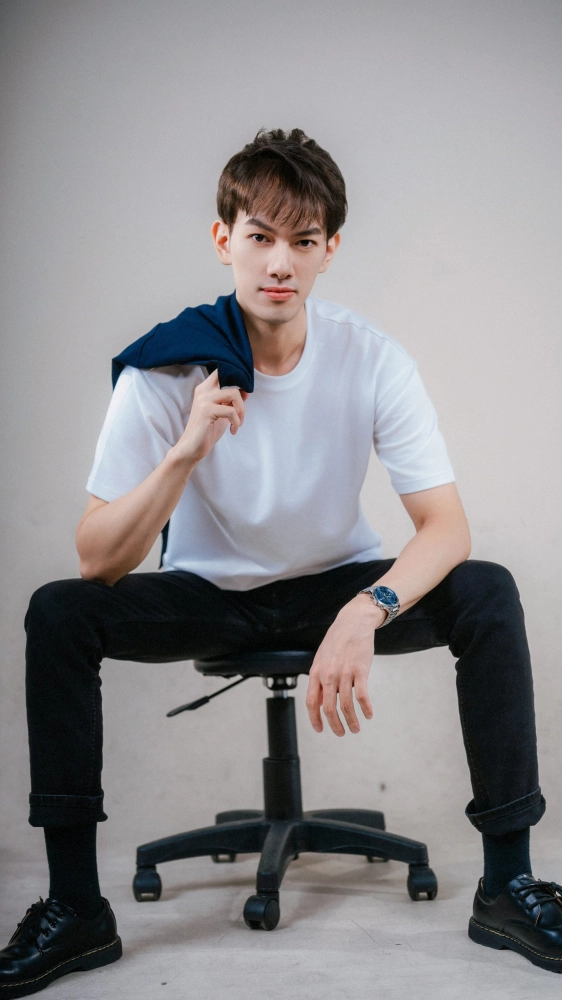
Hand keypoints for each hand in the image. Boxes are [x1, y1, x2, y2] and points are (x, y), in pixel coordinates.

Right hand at [173, 370, 248, 463]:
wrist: (192, 448)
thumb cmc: (207, 431)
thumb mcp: (223, 413)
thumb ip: (231, 401)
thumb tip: (246, 390)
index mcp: (205, 388)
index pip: (221, 370)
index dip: (236, 374)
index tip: (244, 391)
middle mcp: (203, 390)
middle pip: (232, 380)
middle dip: (242, 398)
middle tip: (241, 414)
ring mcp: (204, 400)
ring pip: (234, 394)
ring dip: (241, 411)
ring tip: (237, 424)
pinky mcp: (206, 411)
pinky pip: (231, 411)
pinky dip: (236, 422)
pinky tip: (233, 430)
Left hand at [305, 595, 384, 735]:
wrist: (353, 622)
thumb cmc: (337, 640)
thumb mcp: (321, 658)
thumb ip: (319, 679)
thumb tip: (319, 701)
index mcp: (316, 672)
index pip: (311, 702)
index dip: (315, 719)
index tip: (320, 729)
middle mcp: (328, 675)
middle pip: (329, 708)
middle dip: (335, 725)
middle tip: (341, 733)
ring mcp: (344, 673)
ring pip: (346, 706)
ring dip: (351, 721)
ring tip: (356, 728)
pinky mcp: (360, 671)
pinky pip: (362, 696)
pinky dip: (366, 709)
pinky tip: (368, 715)